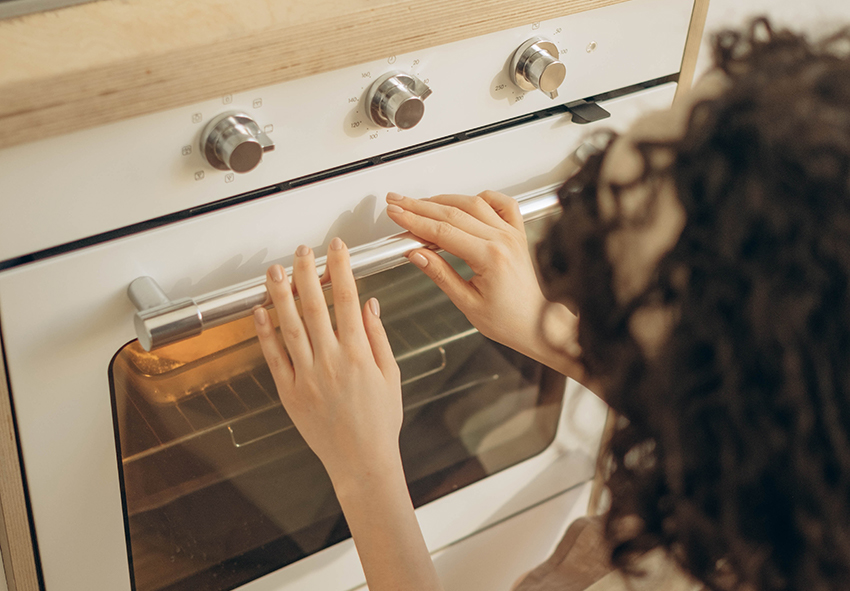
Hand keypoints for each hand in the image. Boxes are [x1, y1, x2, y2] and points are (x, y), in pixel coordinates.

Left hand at [252, 238, 401, 485]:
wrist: (361, 462)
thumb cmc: (380, 422)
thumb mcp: (391, 375)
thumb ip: (378, 337)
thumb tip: (370, 304)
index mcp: (358, 354)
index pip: (348, 299)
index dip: (341, 269)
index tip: (337, 249)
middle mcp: (330, 361)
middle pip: (314, 305)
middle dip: (307, 272)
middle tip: (302, 251)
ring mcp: (307, 377)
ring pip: (290, 326)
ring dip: (281, 294)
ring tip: (274, 271)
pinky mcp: (289, 392)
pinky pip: (273, 356)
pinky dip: (265, 332)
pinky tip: (261, 311)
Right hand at [385, 190, 583, 378]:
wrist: (536, 324)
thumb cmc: (508, 320)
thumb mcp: (467, 302)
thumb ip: (440, 274)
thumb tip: (417, 254)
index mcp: (490, 257)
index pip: (442, 230)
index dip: (415, 220)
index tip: (396, 214)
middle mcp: (503, 239)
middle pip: (453, 212)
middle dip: (420, 206)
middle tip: (398, 203)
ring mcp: (511, 233)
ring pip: (473, 203)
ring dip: (443, 200)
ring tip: (420, 203)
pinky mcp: (517, 233)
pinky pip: (502, 204)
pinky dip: (483, 197)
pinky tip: (467, 200)